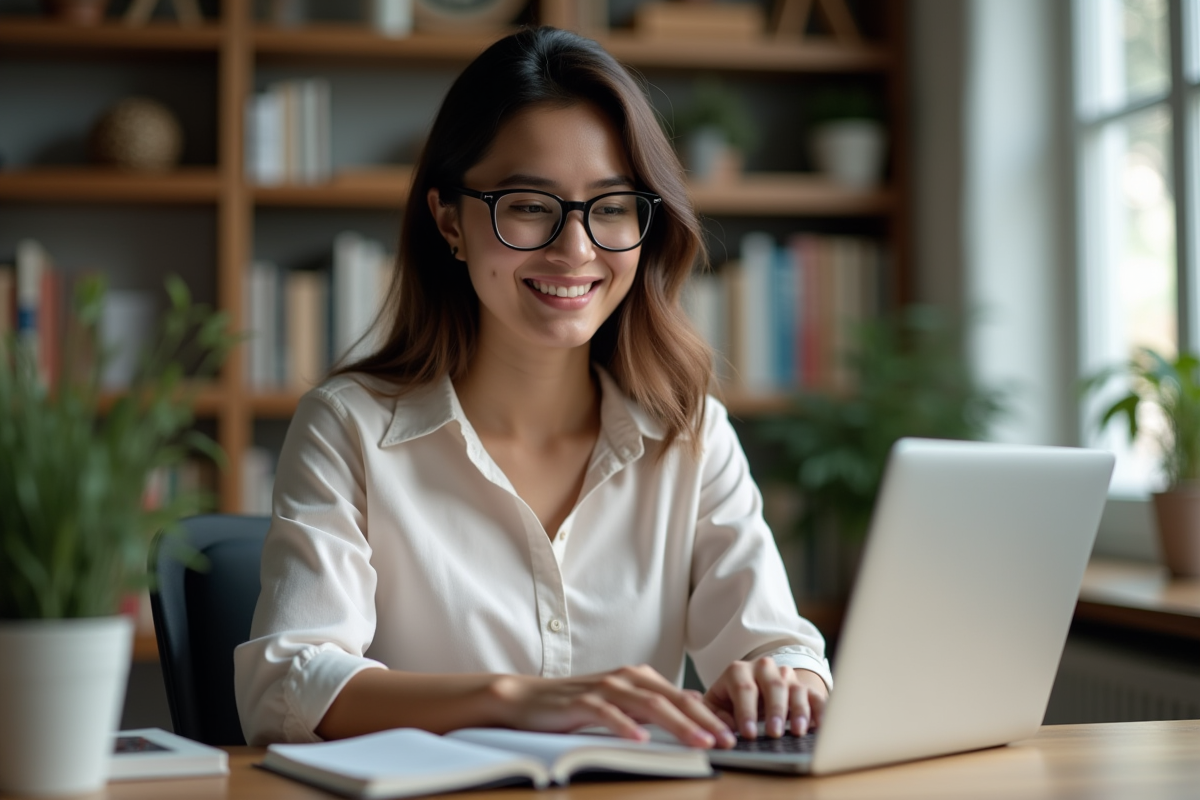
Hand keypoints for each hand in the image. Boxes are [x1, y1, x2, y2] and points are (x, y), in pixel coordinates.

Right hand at [487, 664, 736, 748]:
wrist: (528, 699)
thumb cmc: (578, 705)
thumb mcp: (621, 704)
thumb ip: (651, 708)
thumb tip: (692, 717)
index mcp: (639, 678)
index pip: (683, 696)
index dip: (710, 715)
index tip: (732, 734)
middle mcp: (626, 677)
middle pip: (673, 699)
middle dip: (705, 720)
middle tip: (728, 741)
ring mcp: (604, 687)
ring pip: (648, 705)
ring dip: (678, 725)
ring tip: (700, 742)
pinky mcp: (581, 702)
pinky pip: (608, 714)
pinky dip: (626, 726)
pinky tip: (642, 740)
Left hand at [703, 658, 828, 740]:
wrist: (749, 691)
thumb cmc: (729, 702)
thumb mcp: (715, 706)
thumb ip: (715, 716)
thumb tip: (724, 730)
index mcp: (739, 671)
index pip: (744, 688)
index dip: (746, 711)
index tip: (749, 733)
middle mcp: (764, 668)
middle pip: (773, 685)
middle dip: (774, 710)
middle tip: (774, 733)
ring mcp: (786, 676)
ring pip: (795, 688)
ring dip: (798, 711)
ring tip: (797, 731)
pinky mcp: (804, 687)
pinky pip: (815, 696)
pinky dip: (820, 711)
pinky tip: (819, 727)